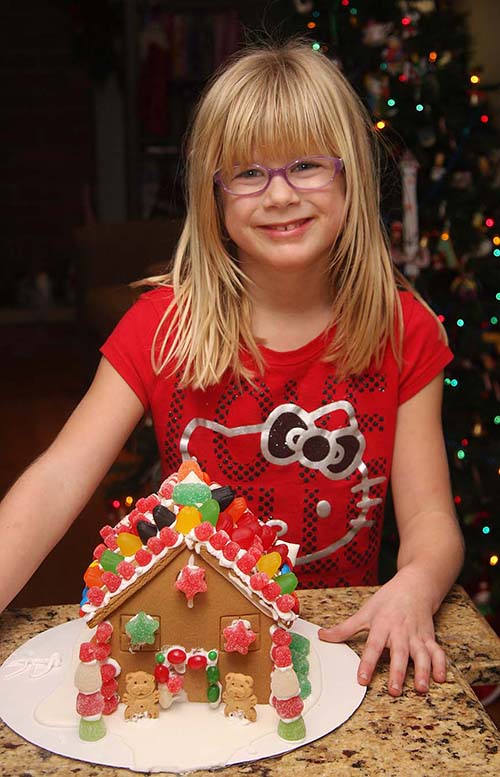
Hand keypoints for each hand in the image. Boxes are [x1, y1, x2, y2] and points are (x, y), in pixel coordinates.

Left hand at [317, 568, 446, 695]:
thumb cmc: (388, 600)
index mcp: (382, 625)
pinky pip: (438, 651)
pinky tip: (441, 679)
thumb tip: (323, 636)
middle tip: (394, 690)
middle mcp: (400, 631)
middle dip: (398, 672)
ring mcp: (417, 635)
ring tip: (421, 688)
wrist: (414, 585)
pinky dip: (441, 664)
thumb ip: (345, 628)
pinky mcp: (429, 637)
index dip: (367, 663)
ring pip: (421, 654)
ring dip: (423, 671)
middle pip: (399, 653)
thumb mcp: (365, 611)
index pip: (373, 646)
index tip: (362, 680)